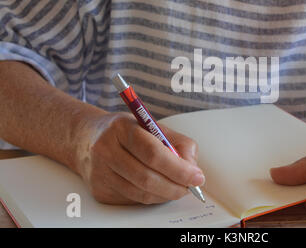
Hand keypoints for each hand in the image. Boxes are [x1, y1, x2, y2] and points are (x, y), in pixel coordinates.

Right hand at [75, 112, 204, 204]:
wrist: (87, 138)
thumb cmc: (126, 131)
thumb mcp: (153, 126)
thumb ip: (178, 143)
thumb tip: (192, 169)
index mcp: (121, 128)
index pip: (153, 153)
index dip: (178, 168)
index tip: (196, 176)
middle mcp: (105, 149)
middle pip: (146, 177)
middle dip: (175, 186)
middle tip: (191, 187)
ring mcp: (99, 172)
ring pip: (141, 193)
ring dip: (166, 194)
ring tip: (178, 187)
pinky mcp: (99, 190)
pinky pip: (133, 200)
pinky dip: (152, 197)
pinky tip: (158, 188)